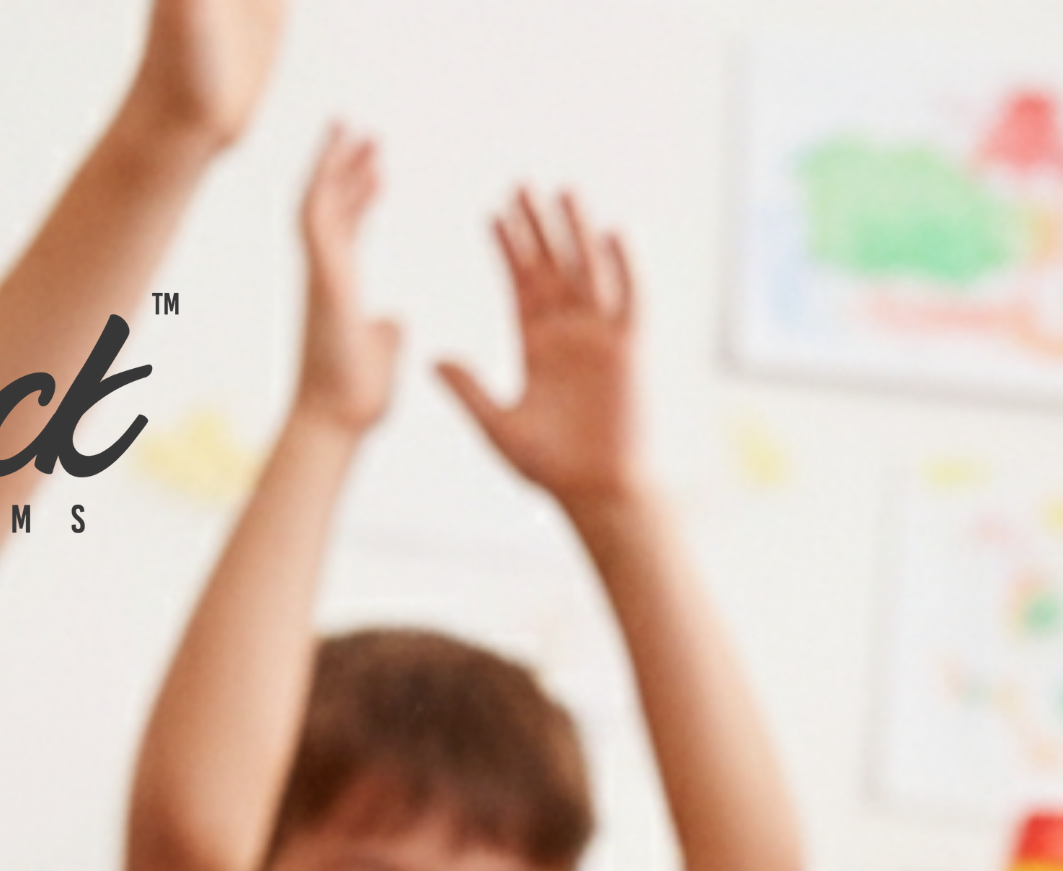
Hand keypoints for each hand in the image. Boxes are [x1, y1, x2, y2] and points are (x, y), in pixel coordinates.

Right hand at [295, 124, 399, 431]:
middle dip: (349, 169)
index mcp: (340, 288)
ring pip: (320, 202)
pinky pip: (316, 215)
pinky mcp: (321, 275)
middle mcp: (323, 273)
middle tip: (369, 136)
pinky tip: (342, 152)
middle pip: (333, 207)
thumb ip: (385, 330)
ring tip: (357, 130)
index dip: (360, 197)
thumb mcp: (382, 351)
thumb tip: (396, 320)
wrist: (337, 421)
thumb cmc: (356, 399)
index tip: (378, 172)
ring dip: (337, 164)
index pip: (347, 229)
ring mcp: (319, 272)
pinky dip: (326, 180)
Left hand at [439, 191, 642, 515]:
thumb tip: (431, 359)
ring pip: (588, 271)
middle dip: (537, 227)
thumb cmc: (552, 469)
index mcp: (536, 346)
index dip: (508, 247)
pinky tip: (612, 233)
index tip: (493, 213)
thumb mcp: (498, 426)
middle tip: (521, 185)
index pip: (521, 284)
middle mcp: (569, 334)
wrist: (600, 493)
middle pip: (552, 266)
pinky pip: (630, 298)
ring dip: (576, 233)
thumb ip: (467, 390)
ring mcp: (602, 338)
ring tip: (563, 192)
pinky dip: (624, 267)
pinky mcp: (631, 349)